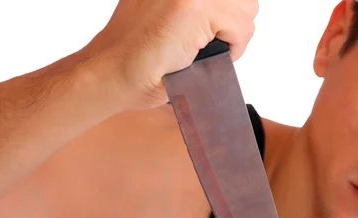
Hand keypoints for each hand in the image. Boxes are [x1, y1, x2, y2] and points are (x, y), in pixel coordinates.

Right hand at [76, 0, 258, 111]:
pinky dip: (231, 50)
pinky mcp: (194, 6)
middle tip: (201, 43)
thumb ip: (194, 4)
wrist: (110, 72)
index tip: (210, 31)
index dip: (227, 12)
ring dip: (231, 36)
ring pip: (247, 9)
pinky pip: (241, 28)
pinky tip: (199, 55)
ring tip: (199, 49)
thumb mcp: (165, 10)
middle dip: (232, 23)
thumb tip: (231, 8)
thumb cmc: (135, 53)